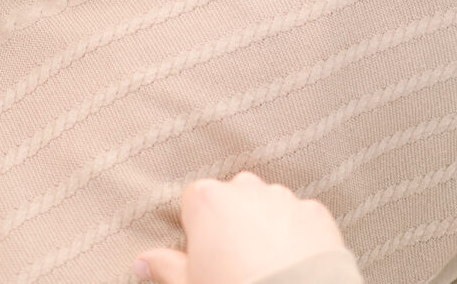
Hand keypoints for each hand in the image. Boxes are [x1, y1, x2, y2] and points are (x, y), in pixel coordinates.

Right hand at [134, 173, 348, 283]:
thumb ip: (164, 267)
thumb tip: (140, 263)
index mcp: (207, 200)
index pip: (194, 201)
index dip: (198, 229)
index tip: (204, 254)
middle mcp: (245, 188)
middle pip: (231, 198)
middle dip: (232, 222)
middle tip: (235, 262)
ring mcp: (284, 198)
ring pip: (268, 205)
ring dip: (266, 225)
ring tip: (268, 265)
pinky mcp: (317, 214)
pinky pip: (301, 219)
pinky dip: (298, 236)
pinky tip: (296, 264)